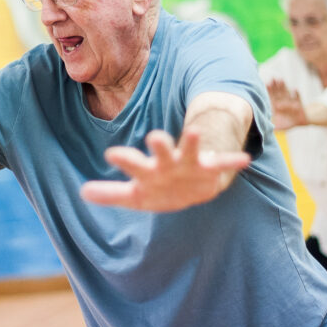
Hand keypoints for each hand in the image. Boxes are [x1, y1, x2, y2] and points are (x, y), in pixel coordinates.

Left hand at [80, 129, 250, 211]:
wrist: (192, 188)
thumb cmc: (159, 189)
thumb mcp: (135, 196)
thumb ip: (111, 194)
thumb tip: (82, 192)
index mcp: (148, 170)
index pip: (133, 163)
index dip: (124, 158)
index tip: (111, 154)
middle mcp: (167, 162)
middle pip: (162, 150)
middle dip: (159, 144)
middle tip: (154, 136)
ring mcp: (189, 163)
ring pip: (190, 150)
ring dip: (192, 141)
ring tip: (195, 131)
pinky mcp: (209, 169)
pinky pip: (223, 164)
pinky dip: (232, 160)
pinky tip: (244, 159)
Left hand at [265, 79, 307, 129]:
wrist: (301, 120)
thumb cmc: (288, 122)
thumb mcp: (279, 126)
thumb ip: (273, 127)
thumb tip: (265, 131)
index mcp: (277, 107)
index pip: (271, 97)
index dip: (268, 92)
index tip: (265, 85)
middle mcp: (283, 102)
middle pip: (278, 93)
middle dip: (275, 86)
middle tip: (272, 79)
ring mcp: (291, 101)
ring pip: (287, 93)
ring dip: (284, 87)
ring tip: (281, 79)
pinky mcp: (299, 104)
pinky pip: (298, 98)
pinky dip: (296, 94)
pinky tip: (294, 89)